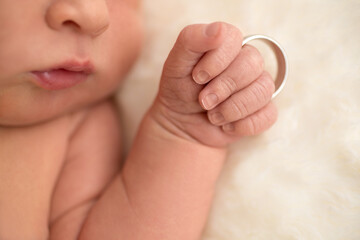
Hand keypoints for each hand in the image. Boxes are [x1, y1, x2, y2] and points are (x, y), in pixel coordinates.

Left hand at [150, 22, 276, 147]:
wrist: (181, 125)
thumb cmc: (179, 91)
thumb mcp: (176, 65)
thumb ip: (191, 41)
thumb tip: (218, 29)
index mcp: (227, 45)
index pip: (234, 38)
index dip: (217, 60)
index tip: (197, 77)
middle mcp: (246, 62)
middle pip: (253, 64)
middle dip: (223, 87)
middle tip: (203, 101)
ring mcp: (257, 87)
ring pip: (264, 90)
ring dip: (232, 109)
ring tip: (212, 116)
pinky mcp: (263, 111)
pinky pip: (268, 115)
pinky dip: (242, 125)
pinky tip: (226, 125)